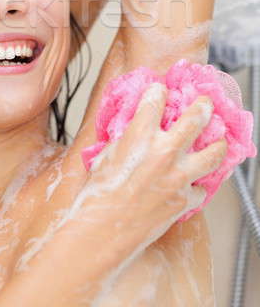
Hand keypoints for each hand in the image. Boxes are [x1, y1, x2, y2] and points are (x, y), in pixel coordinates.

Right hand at [66, 82, 226, 272]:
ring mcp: (179, 175)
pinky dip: (196, 185)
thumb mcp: (106, 156)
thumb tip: (135, 132)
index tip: (161, 89)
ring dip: (218, 144)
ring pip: (213, 153)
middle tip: (205, 103)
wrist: (105, 229)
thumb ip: (126, 140)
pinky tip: (192, 184)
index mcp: (140, 134)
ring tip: (219, 140)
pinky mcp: (185, 198)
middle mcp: (165, 150)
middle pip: (196, 118)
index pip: (156, 98)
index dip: (158, 90)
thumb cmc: (99, 192)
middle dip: (203, 106)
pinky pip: (200, 188)